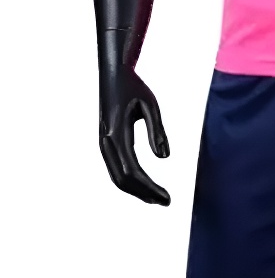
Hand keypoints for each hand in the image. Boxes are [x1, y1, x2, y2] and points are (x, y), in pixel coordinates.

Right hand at [99, 66, 170, 205]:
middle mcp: (106, 143)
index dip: (149, 187)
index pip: (132, 170)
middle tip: (166, 201)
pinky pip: (115, 169)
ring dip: (137, 190)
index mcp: (117, 134)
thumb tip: (164, 158)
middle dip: (144, 194)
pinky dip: (130, 181)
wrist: (113, 76)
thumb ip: (157, 131)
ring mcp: (103, 145)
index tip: (167, 197)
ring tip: (158, 197)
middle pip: (123, 180)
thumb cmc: (133, 88)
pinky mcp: (106, 144)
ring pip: (116, 177)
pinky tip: (144, 184)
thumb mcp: (150, 106)